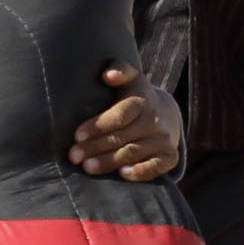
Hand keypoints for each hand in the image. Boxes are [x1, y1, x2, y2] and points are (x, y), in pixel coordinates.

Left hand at [69, 63, 181, 179]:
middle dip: (95, 147)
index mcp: (142, 98)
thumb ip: (120, 70)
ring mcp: (163, 139)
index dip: (99, 125)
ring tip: (87, 167)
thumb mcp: (128, 79)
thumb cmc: (131, 97)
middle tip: (74, 156)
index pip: (121, 114)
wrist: (161, 115)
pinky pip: (156, 167)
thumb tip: (108, 74)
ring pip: (133, 152)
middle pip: (122, 136)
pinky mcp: (169, 156)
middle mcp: (154, 119)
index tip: (77, 135)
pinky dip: (140, 171)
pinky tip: (122, 174)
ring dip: (109, 161)